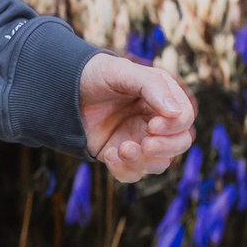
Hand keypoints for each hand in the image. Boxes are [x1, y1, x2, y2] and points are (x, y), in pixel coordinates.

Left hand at [79, 54, 196, 181]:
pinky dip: (123, 170)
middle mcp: (155, 121)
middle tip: (144, 144)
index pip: (184, 120)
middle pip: (179, 145)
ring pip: (158, 164)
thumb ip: (152, 87)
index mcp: (162, 99)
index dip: (173, 127)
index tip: (152, 124)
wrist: (62, 88)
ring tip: (119, 149)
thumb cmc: (96, 74)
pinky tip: (108, 155)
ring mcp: (139, 140)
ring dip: (142, 162)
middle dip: (164, 149)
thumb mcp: (122, 72)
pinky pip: (132, 174)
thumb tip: (176, 113)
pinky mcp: (120, 156)